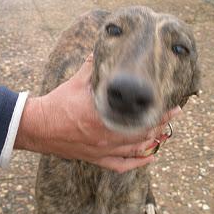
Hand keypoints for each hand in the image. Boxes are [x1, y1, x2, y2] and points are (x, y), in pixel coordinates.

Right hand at [15, 55, 181, 172]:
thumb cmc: (58, 103)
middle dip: (161, 124)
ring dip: (153, 141)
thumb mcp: (77, 81)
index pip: (141, 117)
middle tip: (173, 115)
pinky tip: (149, 159)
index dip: (160, 113)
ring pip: (135, 149)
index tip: (174, 106)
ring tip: (165, 132)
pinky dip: (137, 163)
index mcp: (104, 116)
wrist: (39, 127)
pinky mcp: (95, 158)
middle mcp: (107, 135)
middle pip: (143, 133)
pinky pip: (120, 165)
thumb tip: (102, 49)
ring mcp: (102, 149)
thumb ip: (93, 66)